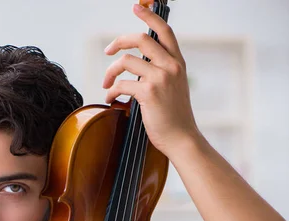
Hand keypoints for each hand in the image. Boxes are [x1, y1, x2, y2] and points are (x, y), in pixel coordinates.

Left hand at [102, 3, 200, 157]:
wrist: (181, 138)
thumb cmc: (173, 116)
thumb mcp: (173, 87)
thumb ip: (160, 71)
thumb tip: (135, 64)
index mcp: (178, 62)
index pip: (165, 31)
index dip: (149, 16)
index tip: (136, 8)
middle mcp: (171, 66)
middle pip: (140, 38)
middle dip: (118, 41)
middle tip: (107, 51)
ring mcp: (160, 78)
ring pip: (125, 61)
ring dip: (109, 73)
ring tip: (106, 85)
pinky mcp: (148, 93)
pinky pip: (120, 84)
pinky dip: (110, 92)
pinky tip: (110, 99)